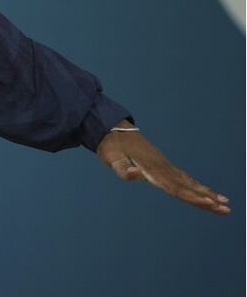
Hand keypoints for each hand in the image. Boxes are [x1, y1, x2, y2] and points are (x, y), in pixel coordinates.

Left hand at [96, 119, 229, 214]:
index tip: (209, 203)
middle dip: (207, 199)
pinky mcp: (162, 164)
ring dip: (207, 193)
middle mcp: (162, 167)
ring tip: (225, 203)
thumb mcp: (111, 158)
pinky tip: (205, 192)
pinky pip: (184, 178)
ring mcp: (164, 165)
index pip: (175, 187)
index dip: (192, 197)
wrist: (112, 128)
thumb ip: (122, 169)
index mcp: (152, 169)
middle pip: (188, 187)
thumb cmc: (110, 146)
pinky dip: (196, 186)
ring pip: (189, 182)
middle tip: (227, 210)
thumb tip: (135, 174)